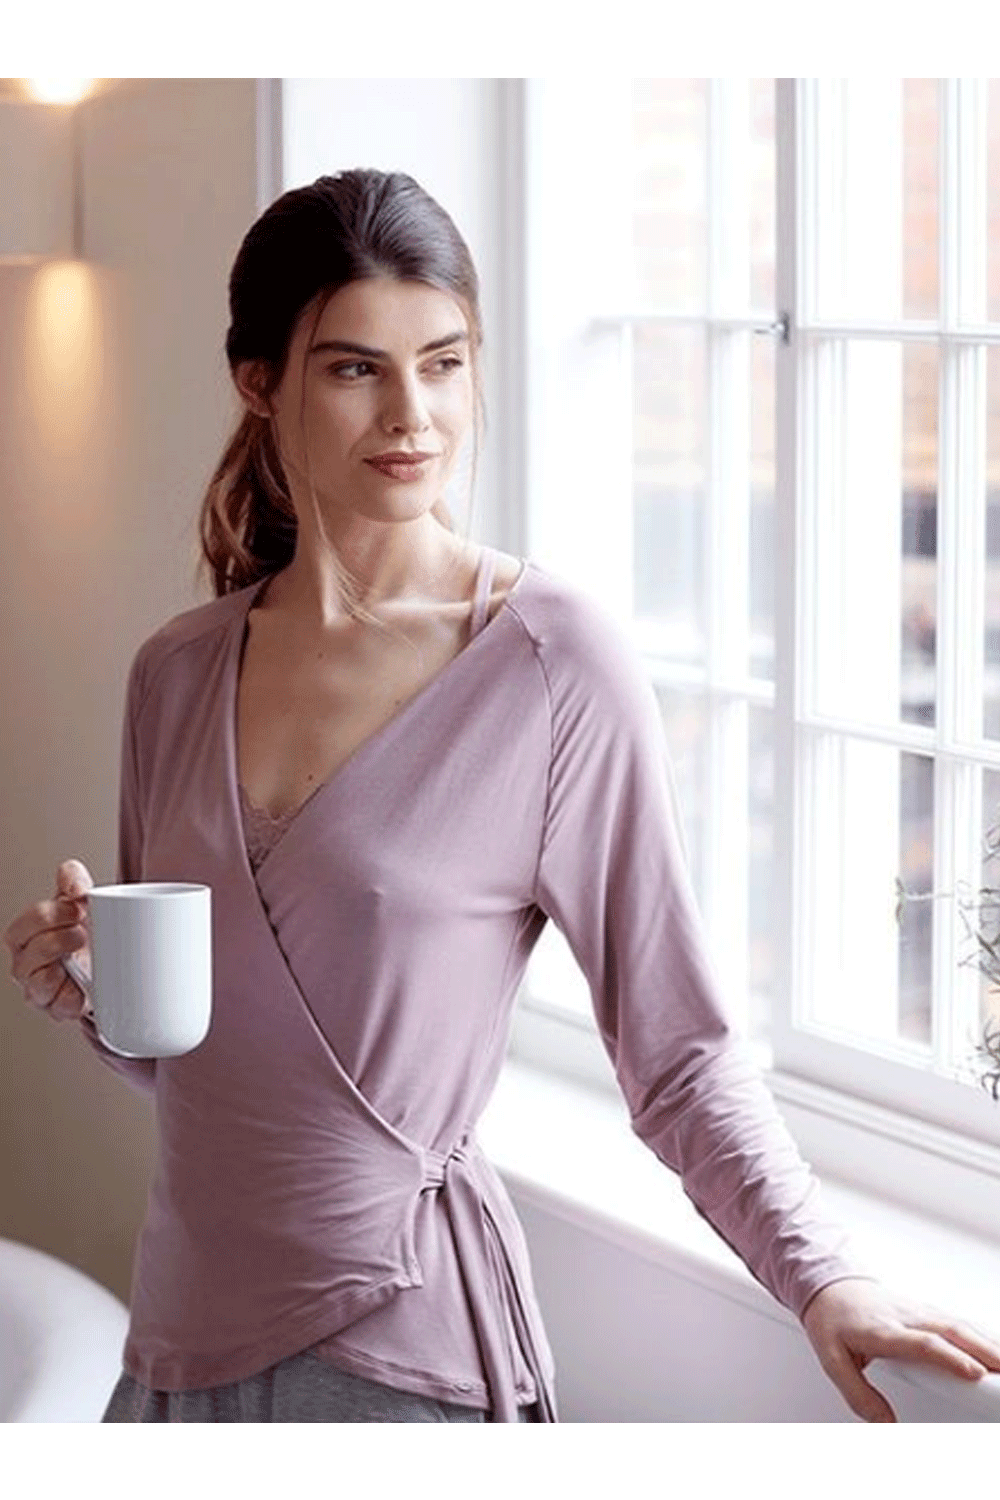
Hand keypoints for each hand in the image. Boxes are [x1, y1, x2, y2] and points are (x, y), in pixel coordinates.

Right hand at [4, 858, 94, 1020]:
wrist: (111, 965)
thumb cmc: (86, 934)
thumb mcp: (79, 903)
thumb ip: (73, 882)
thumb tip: (69, 873)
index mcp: (26, 938)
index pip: (21, 927)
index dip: (48, 916)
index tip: (77, 907)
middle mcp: (27, 966)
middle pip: (28, 955)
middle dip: (57, 939)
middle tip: (82, 930)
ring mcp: (41, 990)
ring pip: (39, 983)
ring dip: (62, 966)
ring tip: (83, 952)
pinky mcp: (59, 1009)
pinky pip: (60, 1006)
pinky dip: (74, 995)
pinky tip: (86, 983)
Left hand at [801, 1276, 999, 1421]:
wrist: (828, 1284)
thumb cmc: (831, 1320)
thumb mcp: (832, 1361)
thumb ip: (859, 1396)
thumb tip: (886, 1425)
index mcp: (881, 1330)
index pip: (922, 1342)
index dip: (950, 1357)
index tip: (974, 1373)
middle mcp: (903, 1317)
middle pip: (950, 1330)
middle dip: (982, 1350)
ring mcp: (916, 1310)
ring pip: (957, 1324)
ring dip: (986, 1343)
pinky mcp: (924, 1309)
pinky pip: (955, 1321)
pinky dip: (979, 1335)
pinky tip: (993, 1349)